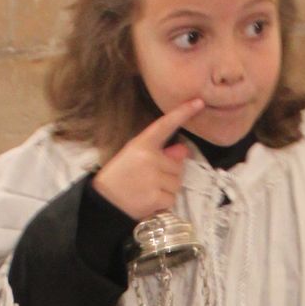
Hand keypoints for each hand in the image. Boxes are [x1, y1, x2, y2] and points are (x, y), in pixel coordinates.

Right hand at [91, 98, 205, 221]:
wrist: (105, 203)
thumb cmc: (120, 177)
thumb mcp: (135, 158)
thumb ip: (160, 153)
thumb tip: (184, 150)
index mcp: (141, 144)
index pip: (165, 125)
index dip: (183, 113)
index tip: (199, 102)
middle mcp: (149, 158)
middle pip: (178, 165)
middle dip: (169, 174)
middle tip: (149, 180)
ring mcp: (153, 178)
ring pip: (177, 182)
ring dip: (167, 188)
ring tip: (148, 190)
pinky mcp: (156, 197)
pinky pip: (172, 198)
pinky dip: (164, 202)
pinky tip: (149, 200)